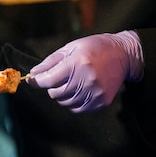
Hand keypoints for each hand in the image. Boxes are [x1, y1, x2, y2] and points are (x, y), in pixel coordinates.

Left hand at [27, 30, 143, 112]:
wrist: (123, 55)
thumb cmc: (96, 47)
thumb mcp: (71, 47)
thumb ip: (51, 62)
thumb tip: (34, 73)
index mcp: (77, 63)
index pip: (48, 80)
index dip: (36, 82)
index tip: (32, 81)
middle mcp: (86, 79)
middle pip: (55, 93)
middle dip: (52, 87)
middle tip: (59, 78)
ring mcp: (94, 92)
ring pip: (65, 102)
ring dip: (62, 95)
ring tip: (71, 83)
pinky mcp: (101, 101)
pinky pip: (77, 108)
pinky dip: (73, 102)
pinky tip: (78, 91)